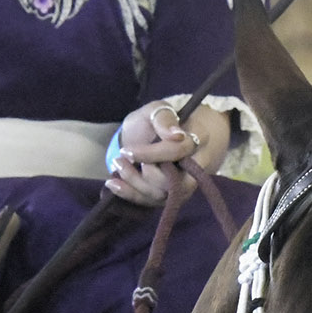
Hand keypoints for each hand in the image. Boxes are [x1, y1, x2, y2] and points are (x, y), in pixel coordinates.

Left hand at [106, 101, 229, 206]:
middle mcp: (196, 166)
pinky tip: (112, 184)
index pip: (179, 152)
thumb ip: (164, 118)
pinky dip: (129, 194)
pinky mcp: (167, 194)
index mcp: (199, 139)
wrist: (150, 133)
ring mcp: (182, 184)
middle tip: (122, 158)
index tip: (127, 151)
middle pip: (173, 182)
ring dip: (134, 183)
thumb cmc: (156, 120)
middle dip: (144, 174)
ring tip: (117, 164)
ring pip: (161, 194)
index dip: (153, 154)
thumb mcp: (157, 110)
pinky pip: (151, 202)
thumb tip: (176, 135)